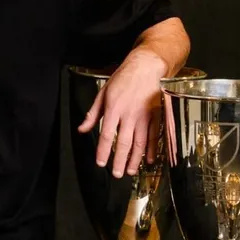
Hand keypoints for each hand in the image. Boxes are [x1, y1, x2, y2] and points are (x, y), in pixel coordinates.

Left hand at [76, 47, 169, 176]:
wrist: (147, 66)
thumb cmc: (124, 78)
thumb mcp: (103, 93)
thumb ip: (93, 114)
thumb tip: (82, 129)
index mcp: (114, 108)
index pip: (107, 135)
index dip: (104, 151)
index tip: (101, 163)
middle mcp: (130, 114)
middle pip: (124, 143)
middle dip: (120, 161)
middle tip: (117, 174)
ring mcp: (145, 116)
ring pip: (140, 142)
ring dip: (135, 159)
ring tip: (131, 171)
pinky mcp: (157, 115)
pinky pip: (154, 136)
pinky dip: (152, 149)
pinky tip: (149, 160)